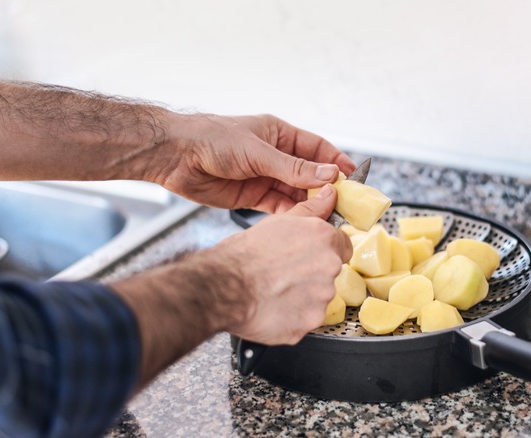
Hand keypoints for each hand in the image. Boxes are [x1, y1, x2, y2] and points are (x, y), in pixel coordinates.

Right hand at [111, 184, 351, 387]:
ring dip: (302, 296)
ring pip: (318, 298)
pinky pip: (306, 320)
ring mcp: (321, 298)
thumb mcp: (278, 221)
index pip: (343, 246)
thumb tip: (329, 193)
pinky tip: (273, 307)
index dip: (323, 251)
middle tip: (284, 274)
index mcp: (324, 239)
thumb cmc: (244, 254)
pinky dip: (293, 317)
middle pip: (330, 273)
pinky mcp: (309, 323)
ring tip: (275, 291)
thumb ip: (311, 209)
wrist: (222, 286)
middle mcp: (328, 267)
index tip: (307, 256)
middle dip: (312, 275)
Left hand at [155, 114, 355, 212]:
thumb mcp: (258, 152)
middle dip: (327, 188)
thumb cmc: (213, 139)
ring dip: (310, 204)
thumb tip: (329, 175)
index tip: (355, 177)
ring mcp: (264, 176)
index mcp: (279, 135)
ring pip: (296, 193)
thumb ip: (294, 168)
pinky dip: (292, 215)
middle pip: (309, 174)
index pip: (317, 149)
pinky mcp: (252, 196)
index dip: (336, 162)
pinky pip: (279, 207)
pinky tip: (303, 223)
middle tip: (345, 204)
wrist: (175, 157)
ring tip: (328, 217)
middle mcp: (274, 156)